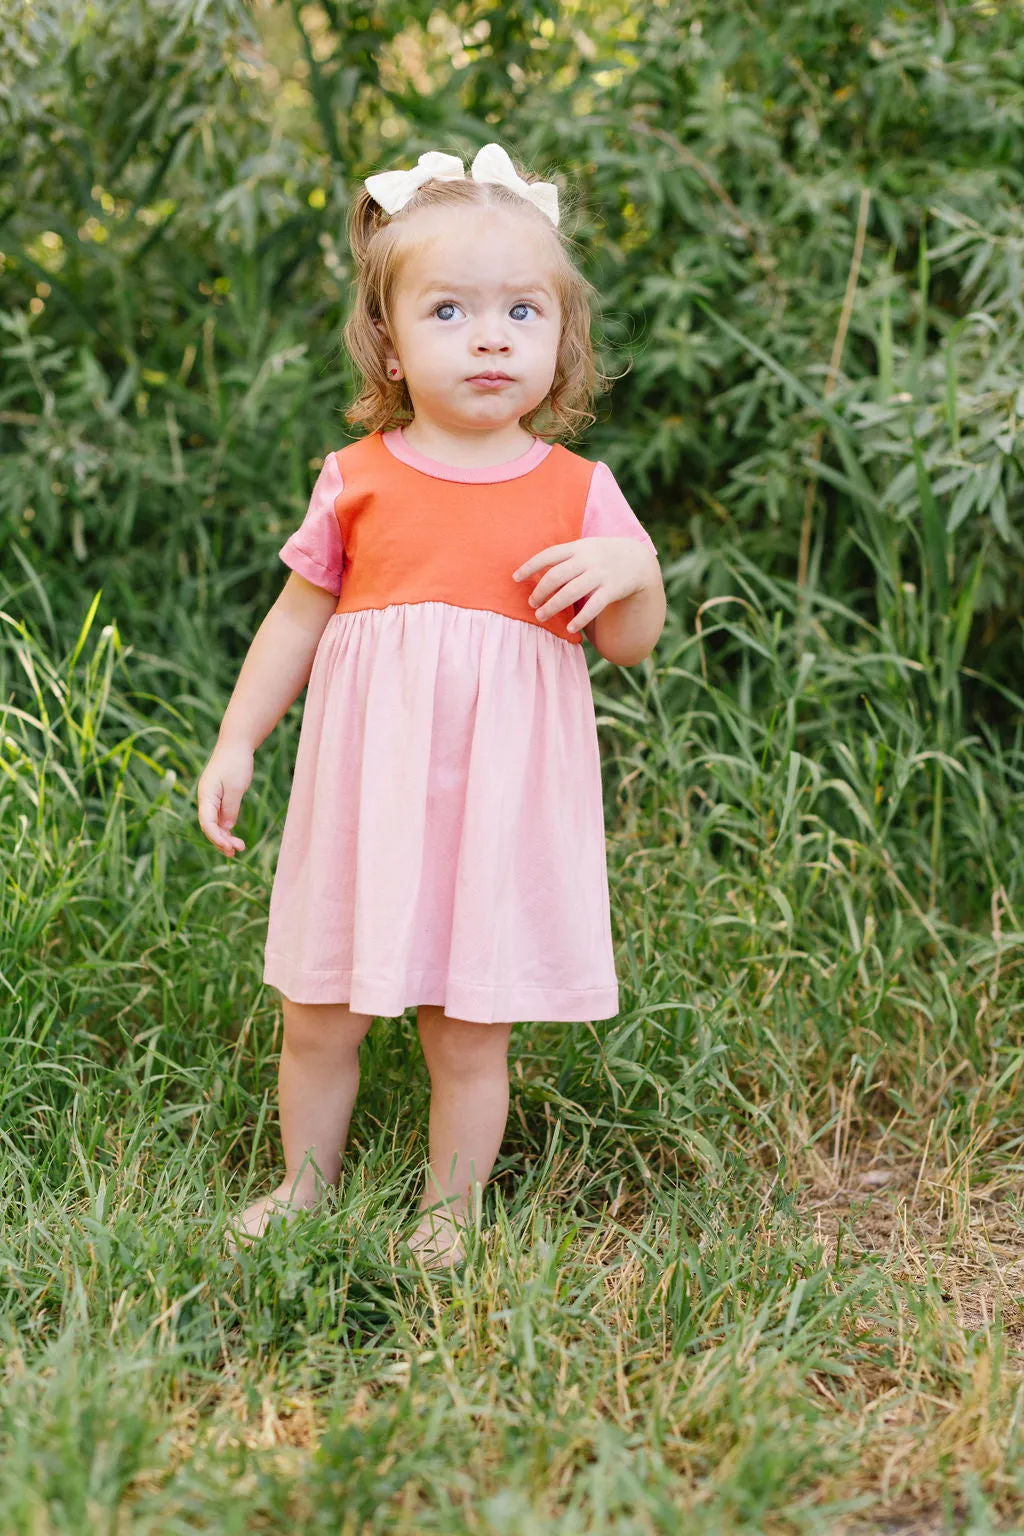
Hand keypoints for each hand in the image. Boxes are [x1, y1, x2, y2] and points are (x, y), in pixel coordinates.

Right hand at [197, 740, 253, 856]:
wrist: (236, 744)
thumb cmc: (236, 763)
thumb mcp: (236, 787)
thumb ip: (230, 809)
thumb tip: (226, 828)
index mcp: (206, 795)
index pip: (206, 822)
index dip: (216, 837)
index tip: (229, 847)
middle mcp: (206, 798)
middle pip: (209, 825)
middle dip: (221, 840)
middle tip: (236, 852)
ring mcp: (212, 798)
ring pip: (215, 823)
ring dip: (224, 836)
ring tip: (238, 848)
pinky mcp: (219, 797)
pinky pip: (220, 817)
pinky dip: (226, 827)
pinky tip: (234, 837)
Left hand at [512, 538, 656, 632]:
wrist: (638, 561)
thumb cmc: (602, 556)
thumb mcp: (585, 548)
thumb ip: (564, 557)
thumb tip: (534, 572)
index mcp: (578, 547)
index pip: (549, 555)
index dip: (530, 566)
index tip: (515, 578)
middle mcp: (588, 560)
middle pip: (557, 576)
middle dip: (540, 591)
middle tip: (531, 604)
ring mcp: (601, 574)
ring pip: (571, 592)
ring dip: (553, 606)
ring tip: (541, 617)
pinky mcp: (612, 589)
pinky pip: (594, 606)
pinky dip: (580, 619)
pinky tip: (570, 629)